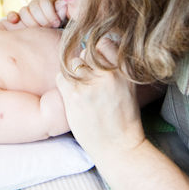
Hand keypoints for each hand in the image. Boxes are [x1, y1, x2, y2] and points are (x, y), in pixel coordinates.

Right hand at [6, 0, 67, 27]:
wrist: (51, 44)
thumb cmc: (59, 32)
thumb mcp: (64, 22)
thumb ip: (63, 13)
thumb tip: (64, 5)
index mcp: (49, 2)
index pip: (45, 1)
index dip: (50, 13)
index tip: (56, 24)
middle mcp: (37, 4)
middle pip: (34, 5)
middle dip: (41, 19)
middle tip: (46, 28)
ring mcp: (27, 12)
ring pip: (24, 10)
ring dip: (30, 22)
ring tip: (37, 30)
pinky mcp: (17, 20)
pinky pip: (12, 14)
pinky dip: (12, 17)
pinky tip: (15, 22)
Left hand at [56, 37, 145, 160]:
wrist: (118, 147)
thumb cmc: (123, 119)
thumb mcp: (128, 86)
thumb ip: (115, 67)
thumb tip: (95, 49)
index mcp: (124, 70)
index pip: (103, 43)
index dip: (97, 52)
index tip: (96, 64)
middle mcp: (108, 74)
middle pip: (85, 51)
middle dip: (84, 63)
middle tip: (87, 81)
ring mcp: (90, 85)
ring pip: (72, 63)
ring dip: (73, 73)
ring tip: (80, 89)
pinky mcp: (74, 96)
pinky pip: (61, 77)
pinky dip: (63, 84)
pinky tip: (72, 95)